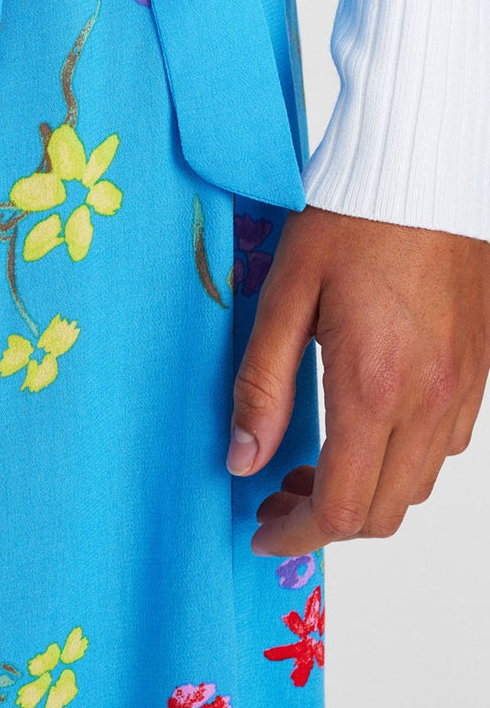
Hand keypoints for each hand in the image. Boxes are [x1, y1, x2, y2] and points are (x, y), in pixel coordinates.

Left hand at [226, 203, 489, 555]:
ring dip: (366, 492)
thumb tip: (242, 459)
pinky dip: (403, 458)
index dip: (296, 534)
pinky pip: (446, 445)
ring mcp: (462, 388)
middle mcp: (428, 400)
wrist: (419, 173)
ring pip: (417, 485)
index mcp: (374, 387)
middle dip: (326, 521)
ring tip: (314, 460)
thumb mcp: (285, 294)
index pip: (341, 507)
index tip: (262, 531)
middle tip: (275, 493)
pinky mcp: (477, 370)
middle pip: (383, 512)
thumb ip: (262, 384)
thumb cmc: (349, 222)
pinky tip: (365, 424)